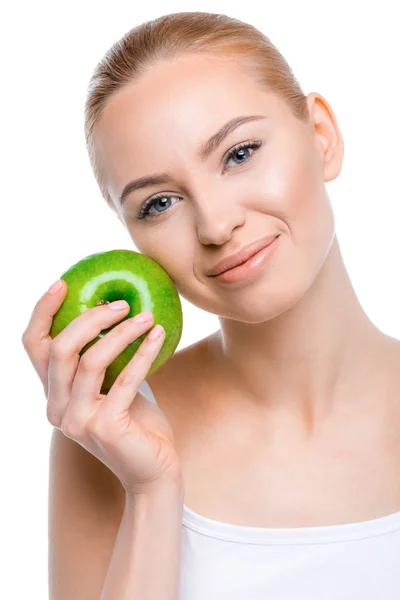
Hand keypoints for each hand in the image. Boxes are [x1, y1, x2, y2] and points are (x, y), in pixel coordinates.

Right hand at [21, 280, 182, 496]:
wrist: (153, 470)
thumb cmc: (136, 421)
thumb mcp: (112, 384)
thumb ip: (104, 357)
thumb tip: (114, 306)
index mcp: (52, 394)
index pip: (34, 347)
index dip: (43, 312)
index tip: (63, 282)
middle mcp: (56, 408)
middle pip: (60, 349)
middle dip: (90, 317)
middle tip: (121, 302)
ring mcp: (77, 421)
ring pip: (91, 361)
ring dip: (122, 332)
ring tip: (146, 316)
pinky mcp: (104, 428)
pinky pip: (125, 378)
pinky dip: (144, 351)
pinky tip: (159, 334)